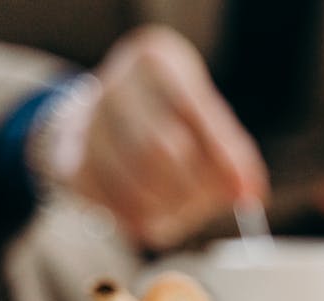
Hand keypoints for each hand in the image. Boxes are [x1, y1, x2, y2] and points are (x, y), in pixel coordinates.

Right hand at [39, 26, 267, 249]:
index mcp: (156, 60)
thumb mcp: (204, 117)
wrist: (97, 119)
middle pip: (163, 151)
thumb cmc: (169, 118)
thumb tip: (252, 193)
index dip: (226, 157)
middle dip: (195, 188)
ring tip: (182, 206)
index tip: (249, 192)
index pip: (197, 110)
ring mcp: (84, 125)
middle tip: (209, 202)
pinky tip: (154, 212)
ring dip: (171, 209)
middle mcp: (114, 85)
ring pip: (136, 184)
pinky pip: (114, 206)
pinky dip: (143, 218)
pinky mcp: (70, 164)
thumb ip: (231, 150)